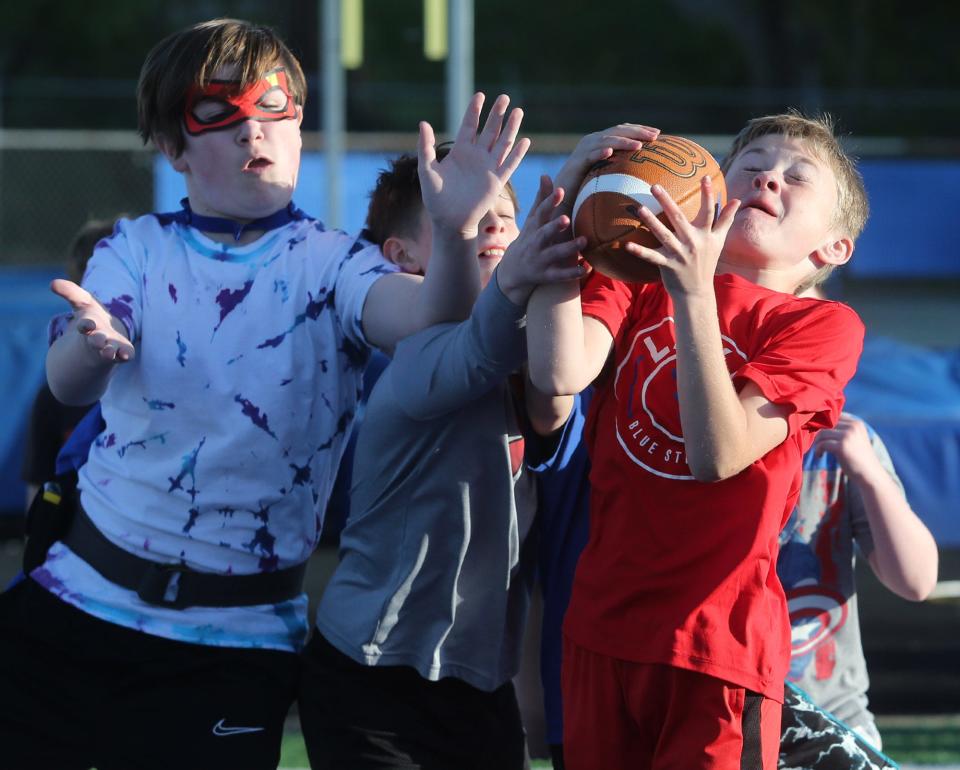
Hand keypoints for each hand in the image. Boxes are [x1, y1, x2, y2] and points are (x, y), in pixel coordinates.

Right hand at [51, 279, 134, 363]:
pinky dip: (125, 354)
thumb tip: (53, 283)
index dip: (85, 325)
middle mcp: (98, 339)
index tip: (86, 325)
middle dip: (97, 340)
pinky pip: (125, 354)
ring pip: (108, 351)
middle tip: (99, 341)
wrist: (105, 340)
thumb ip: (70, 292)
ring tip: (109, 352)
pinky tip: (126, 355)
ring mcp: (110, 347)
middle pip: (96, 341)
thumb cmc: (92, 319)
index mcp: (87, 326)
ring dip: (109, 351)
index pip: (85, 325)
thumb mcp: (84, 302)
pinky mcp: (123, 352)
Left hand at [418, 92, 529, 237]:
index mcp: (460, 152)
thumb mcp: (427, 169)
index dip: (475, 110)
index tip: (480, 95)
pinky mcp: (496, 182)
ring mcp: (488, 168)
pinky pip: (509, 165)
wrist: (449, 221)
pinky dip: (517, 153)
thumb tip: (423, 123)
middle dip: (497, 114)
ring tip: (518, 111)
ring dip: (510, 128)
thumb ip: (426, 147)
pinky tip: (525, 140)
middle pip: (490, 130)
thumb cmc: (435, 198)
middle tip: (504, 97)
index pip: (469, 126)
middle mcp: (476, 157)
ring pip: (502, 143)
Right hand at [496, 175, 586, 305]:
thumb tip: (545, 175)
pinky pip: (559, 275)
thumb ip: (541, 200)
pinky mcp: (546, 276)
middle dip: (554, 227)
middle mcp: (535, 243)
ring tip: (583, 241)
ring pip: (554, 254)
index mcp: (533, 228)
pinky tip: (584, 268)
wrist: (513, 272)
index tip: (560, 190)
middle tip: (566, 218)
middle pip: (543, 234)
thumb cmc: (528, 240)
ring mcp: (540, 260)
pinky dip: (571, 273)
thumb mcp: (532, 221)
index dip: (549, 201)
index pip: (541, 213)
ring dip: (568, 248)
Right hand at [554, 123, 659, 214]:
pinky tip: (609, 152)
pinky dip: (599, 152)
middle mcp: (592, 141)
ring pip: (606, 141)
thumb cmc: (587, 188)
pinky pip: (589, 156)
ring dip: (623, 142)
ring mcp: (583, 150)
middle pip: (618, 131)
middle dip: (637, 132)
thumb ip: (620, 166)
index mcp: (600, 141)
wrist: (562, 196)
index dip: (640, 130)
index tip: (658, 134)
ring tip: (639, 145)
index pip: (623, 130)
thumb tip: (644, 168)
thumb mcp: (607, 173)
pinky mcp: (576, 163)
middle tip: (655, 136)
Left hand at [625, 176, 739, 296]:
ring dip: (651, 221)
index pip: (709, 211)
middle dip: (666, 201)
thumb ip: (726, 220)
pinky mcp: (668, 265)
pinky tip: (627, 245)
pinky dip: (640, 251)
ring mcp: (680, 254)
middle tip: (654, 186)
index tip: (706, 177)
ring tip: (639, 208)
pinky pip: (651, 257)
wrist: (697, 292)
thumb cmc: (706, 262)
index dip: (708, 194)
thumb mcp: (719, 241)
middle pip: (679, 218)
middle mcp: (693, 242)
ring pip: (664, 234)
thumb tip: (737, 201)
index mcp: (706, 235)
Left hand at [813, 414, 882, 482]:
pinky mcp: (842, 446)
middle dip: (817, 433)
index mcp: (856, 423)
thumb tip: (819, 423)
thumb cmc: (859, 458)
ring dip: (817, 442)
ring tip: (818, 450)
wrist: (870, 474)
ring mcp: (848, 436)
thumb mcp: (854, 439)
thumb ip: (843, 430)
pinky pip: (822, 444)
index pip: (834, 415)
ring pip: (822, 433)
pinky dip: (817, 450)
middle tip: (815, 442)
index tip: (816, 432)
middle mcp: (853, 427)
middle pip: (826, 423)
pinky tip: (819, 455)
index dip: (823, 423)